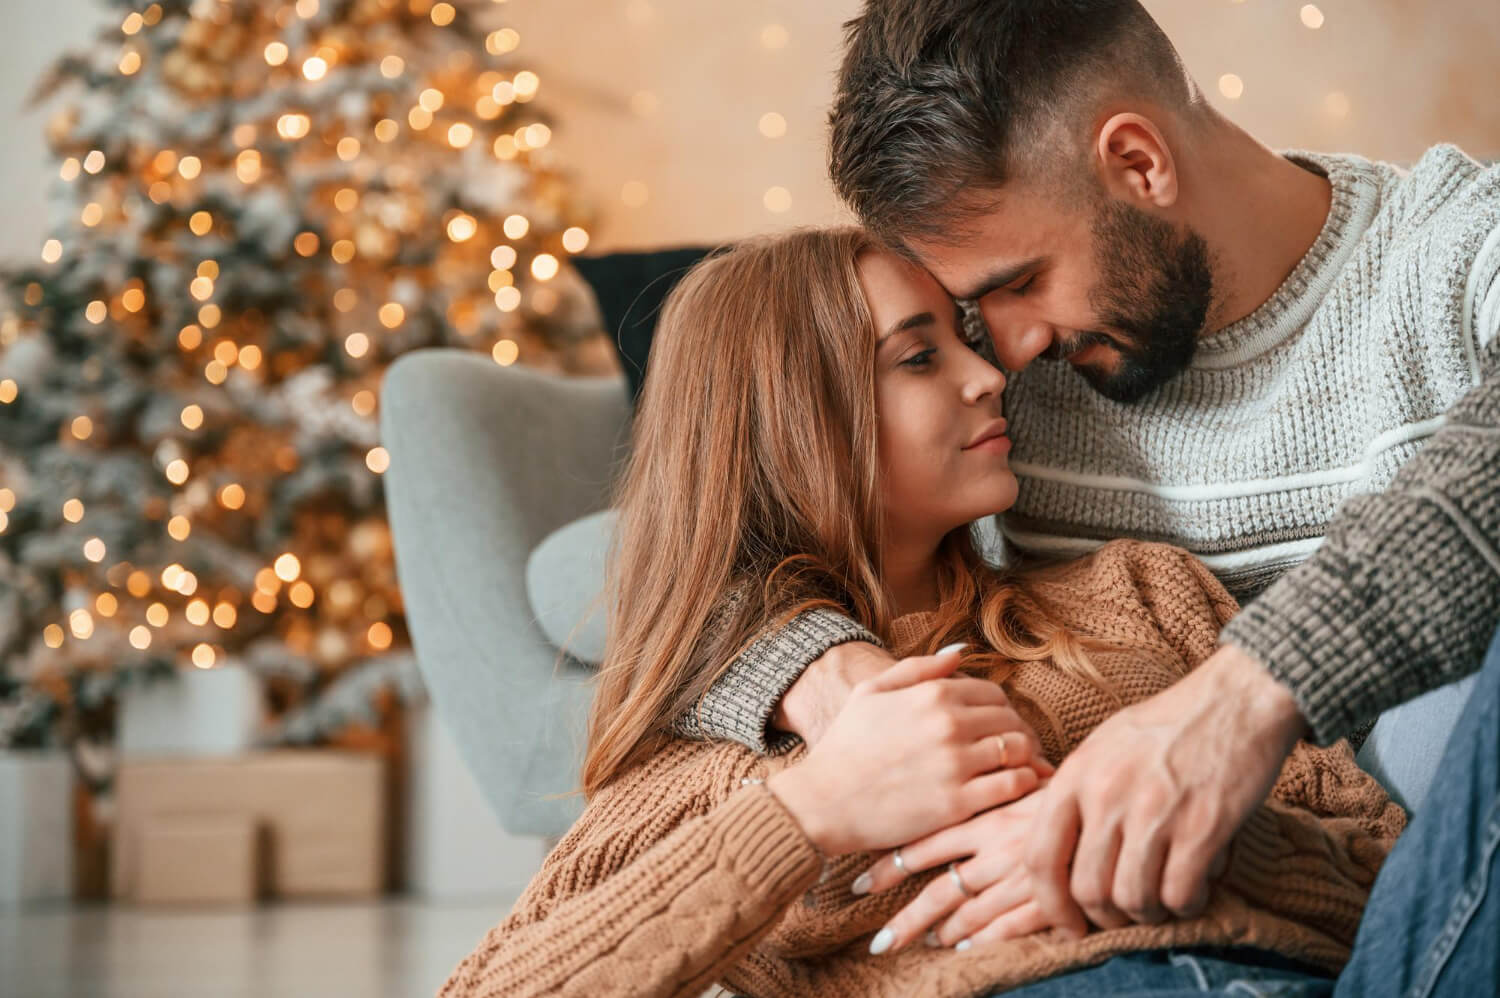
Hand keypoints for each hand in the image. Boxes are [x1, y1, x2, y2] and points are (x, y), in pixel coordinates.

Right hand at [767, 645, 1051, 857]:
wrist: (822, 801)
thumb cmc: (844, 745)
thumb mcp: (871, 692)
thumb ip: (918, 668)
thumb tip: (960, 653)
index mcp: (932, 695)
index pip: (994, 694)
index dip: (1001, 710)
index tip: (996, 727)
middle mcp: (948, 724)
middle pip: (1011, 721)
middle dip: (1018, 734)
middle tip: (1016, 751)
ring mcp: (955, 764)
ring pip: (1018, 751)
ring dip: (1025, 758)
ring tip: (1018, 770)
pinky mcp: (958, 803)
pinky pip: (1013, 786)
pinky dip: (1023, 785)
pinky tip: (1014, 789)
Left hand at [855, 790, 1056, 953]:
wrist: (1125, 792)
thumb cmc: (1072, 780)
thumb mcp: (1025, 773)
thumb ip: (992, 785)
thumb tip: (961, 784)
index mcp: (986, 814)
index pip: (927, 842)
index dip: (891, 864)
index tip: (861, 881)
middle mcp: (997, 847)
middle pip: (940, 889)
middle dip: (906, 917)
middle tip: (878, 941)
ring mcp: (1022, 876)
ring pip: (970, 914)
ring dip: (942, 932)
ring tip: (918, 944)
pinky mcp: (1050, 899)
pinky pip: (1008, 928)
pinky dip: (982, 940)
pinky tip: (962, 949)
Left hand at [1023, 644, 1308, 935]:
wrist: (1235, 700)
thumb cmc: (1168, 726)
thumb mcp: (1103, 747)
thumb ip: (1079, 796)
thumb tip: (1063, 856)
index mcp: (1076, 775)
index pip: (1039, 857)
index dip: (1050, 904)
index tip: (1068, 926)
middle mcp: (1107, 795)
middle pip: (1087, 890)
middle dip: (1105, 916)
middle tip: (1126, 912)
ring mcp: (1154, 812)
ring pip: (1132, 899)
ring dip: (1148, 913)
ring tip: (1162, 899)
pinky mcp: (1202, 827)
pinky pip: (1180, 895)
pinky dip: (1186, 905)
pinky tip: (1194, 890)